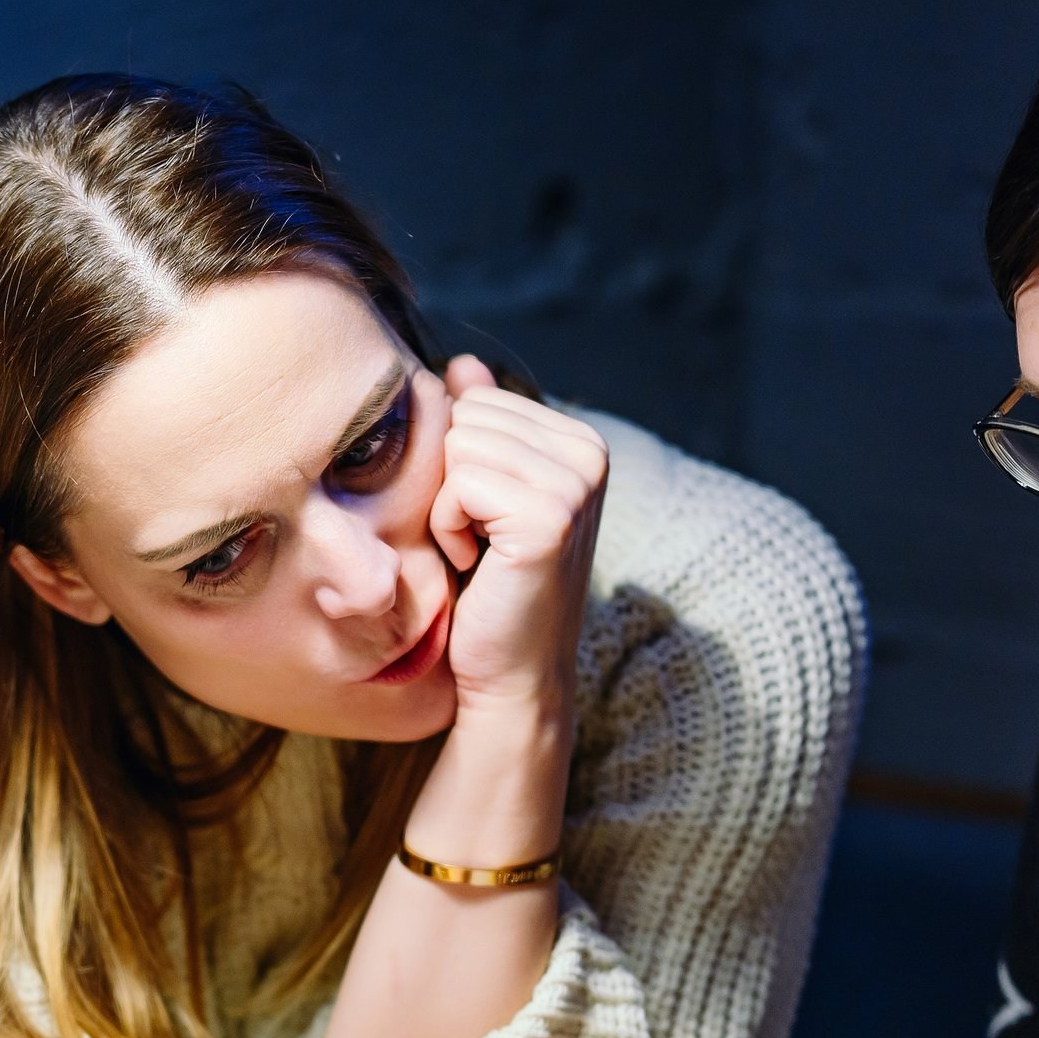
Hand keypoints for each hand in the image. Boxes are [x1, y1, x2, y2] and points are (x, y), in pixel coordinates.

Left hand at [428, 356, 606, 720]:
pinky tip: (478, 563)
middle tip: (481, 539)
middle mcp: (589, 454)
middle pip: (467, 417)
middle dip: (452, 479)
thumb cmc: (487, 588)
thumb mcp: (481, 495)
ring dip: (448, 506)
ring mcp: (575, 484)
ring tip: (480, 551)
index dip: (459, 464)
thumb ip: (481, 426)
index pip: (477, 401)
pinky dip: (449, 527)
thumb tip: (463, 364)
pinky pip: (461, 483)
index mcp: (579, 441)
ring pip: (460, 445)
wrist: (508, 674)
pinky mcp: (550, 517)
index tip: (486, 520)